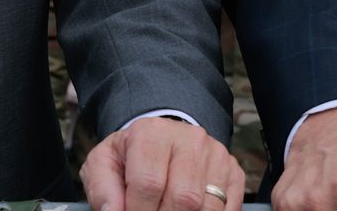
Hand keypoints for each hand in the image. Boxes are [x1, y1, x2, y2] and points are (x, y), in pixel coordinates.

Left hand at [82, 116, 243, 210]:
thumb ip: (102, 190)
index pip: (149, 184)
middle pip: (183, 198)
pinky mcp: (233, 172)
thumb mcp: (104, 165)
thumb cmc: (130, 157)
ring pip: (208, 207)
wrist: (161, 140)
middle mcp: (189, 139)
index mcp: (151, 133)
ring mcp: (215, 155)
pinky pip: (228, 209)